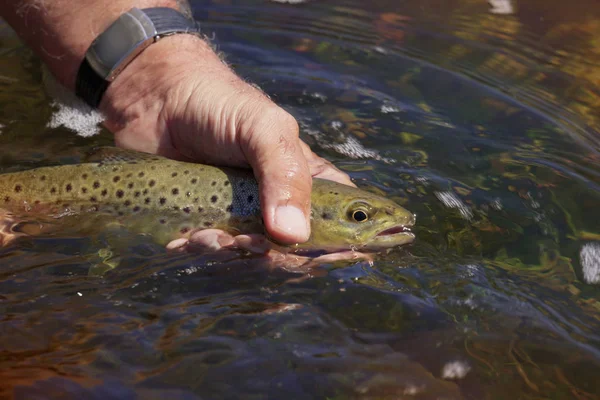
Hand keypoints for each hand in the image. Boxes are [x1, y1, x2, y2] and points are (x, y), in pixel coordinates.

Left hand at [100, 35, 353, 244]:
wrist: (156, 101)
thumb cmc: (219, 104)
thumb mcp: (264, 130)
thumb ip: (285, 175)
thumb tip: (293, 236)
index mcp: (308, 180)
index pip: (344, 223)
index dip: (345, 246)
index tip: (325, 256)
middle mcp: (281, 204)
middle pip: (299, 253)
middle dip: (275, 257)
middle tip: (246, 239)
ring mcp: (245, 218)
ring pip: (254, 260)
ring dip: (232, 255)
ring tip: (207, 234)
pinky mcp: (210, 224)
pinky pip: (215, 255)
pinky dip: (202, 252)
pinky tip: (185, 237)